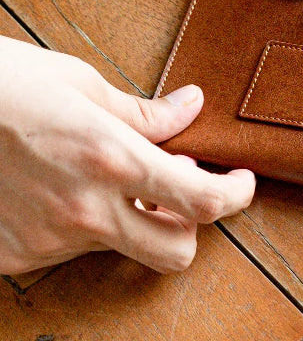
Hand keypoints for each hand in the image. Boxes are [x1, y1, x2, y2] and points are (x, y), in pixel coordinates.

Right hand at [0, 37, 254, 274]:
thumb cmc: (6, 84)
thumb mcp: (83, 85)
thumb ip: (144, 113)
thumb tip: (191, 107)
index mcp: (112, 159)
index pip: (203, 201)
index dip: (237, 196)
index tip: (241, 182)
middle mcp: (85, 209)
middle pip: (175, 252)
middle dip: (189, 227)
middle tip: (178, 192)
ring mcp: (46, 239)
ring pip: (116, 247)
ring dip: (126, 220)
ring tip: (99, 176)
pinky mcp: (12, 256)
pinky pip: (65, 251)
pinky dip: (75, 226)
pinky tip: (54, 190)